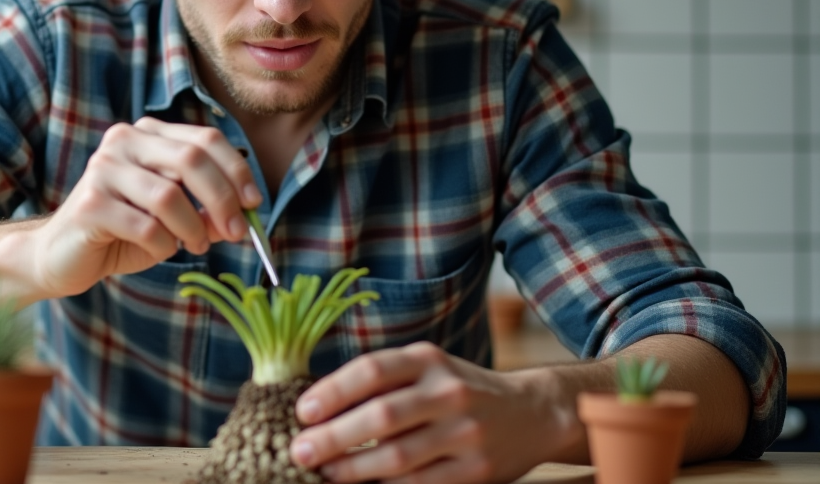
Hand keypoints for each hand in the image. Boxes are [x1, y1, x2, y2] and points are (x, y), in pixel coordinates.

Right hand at [26, 117, 261, 298]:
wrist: (62, 256)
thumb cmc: (124, 231)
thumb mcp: (174, 218)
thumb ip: (207, 210)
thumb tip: (246, 214)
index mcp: (148, 134)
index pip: (205, 139)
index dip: (236, 171)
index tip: (253, 204)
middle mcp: (123, 141)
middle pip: (191, 160)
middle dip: (223, 200)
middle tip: (238, 232)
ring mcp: (103, 169)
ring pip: (169, 196)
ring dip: (193, 228)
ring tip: (195, 245)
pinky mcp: (89, 203)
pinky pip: (145, 226)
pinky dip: (164, 244)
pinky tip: (161, 249)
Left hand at [289, 342, 576, 483]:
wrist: (532, 413)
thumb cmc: (459, 389)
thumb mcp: (425, 369)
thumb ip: (382, 382)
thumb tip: (318, 406)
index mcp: (427, 360)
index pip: (372, 370)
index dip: (333, 391)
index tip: (302, 411)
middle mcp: (448, 391)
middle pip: (381, 416)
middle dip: (334, 437)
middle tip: (300, 451)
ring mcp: (465, 433)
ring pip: (398, 457)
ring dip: (354, 469)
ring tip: (325, 474)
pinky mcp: (476, 471)